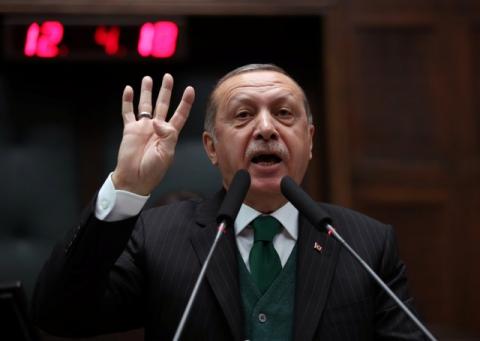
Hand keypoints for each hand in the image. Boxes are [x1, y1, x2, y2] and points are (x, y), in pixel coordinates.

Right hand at [112, 74, 194, 194]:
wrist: (135, 179)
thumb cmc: (153, 170)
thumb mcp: (166, 153)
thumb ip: (167, 135)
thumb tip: (157, 121)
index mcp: (170, 134)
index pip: (180, 114)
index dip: (185, 102)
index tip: (190, 90)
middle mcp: (157, 128)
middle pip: (163, 105)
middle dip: (166, 91)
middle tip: (168, 77)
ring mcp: (143, 128)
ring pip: (146, 105)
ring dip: (147, 92)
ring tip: (148, 79)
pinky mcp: (130, 130)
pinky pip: (128, 113)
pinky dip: (128, 101)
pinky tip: (128, 90)